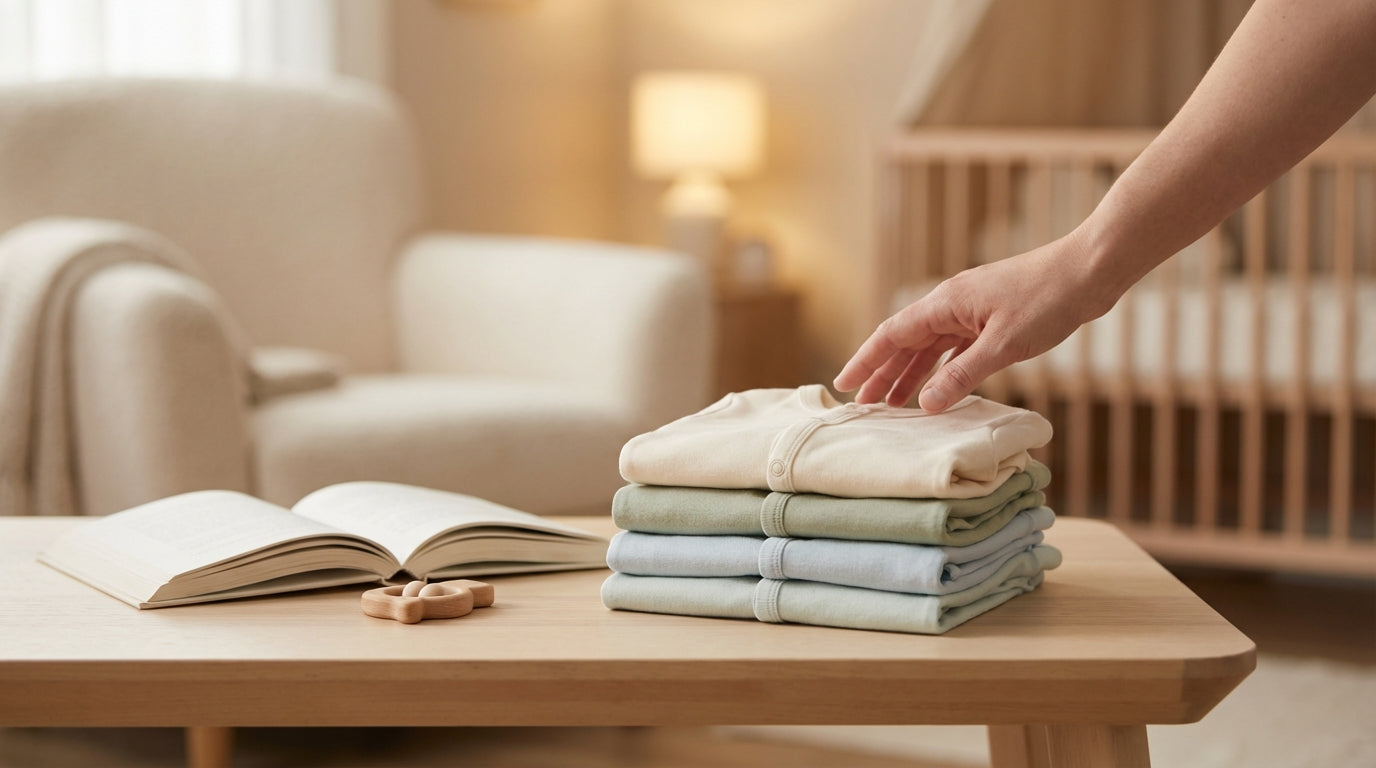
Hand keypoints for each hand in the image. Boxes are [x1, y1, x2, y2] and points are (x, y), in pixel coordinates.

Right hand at [834, 234, 1114, 411]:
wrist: (1089, 272)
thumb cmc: (1048, 300)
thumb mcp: (1003, 345)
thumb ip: (961, 375)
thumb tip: (926, 404)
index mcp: (945, 303)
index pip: (892, 334)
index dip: (866, 361)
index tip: (845, 384)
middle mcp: (951, 304)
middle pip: (905, 342)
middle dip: (882, 373)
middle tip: (865, 405)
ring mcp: (971, 310)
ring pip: (929, 345)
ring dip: (910, 373)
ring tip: (895, 405)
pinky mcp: (991, 317)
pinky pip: (954, 346)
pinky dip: (940, 367)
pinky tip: (936, 386)